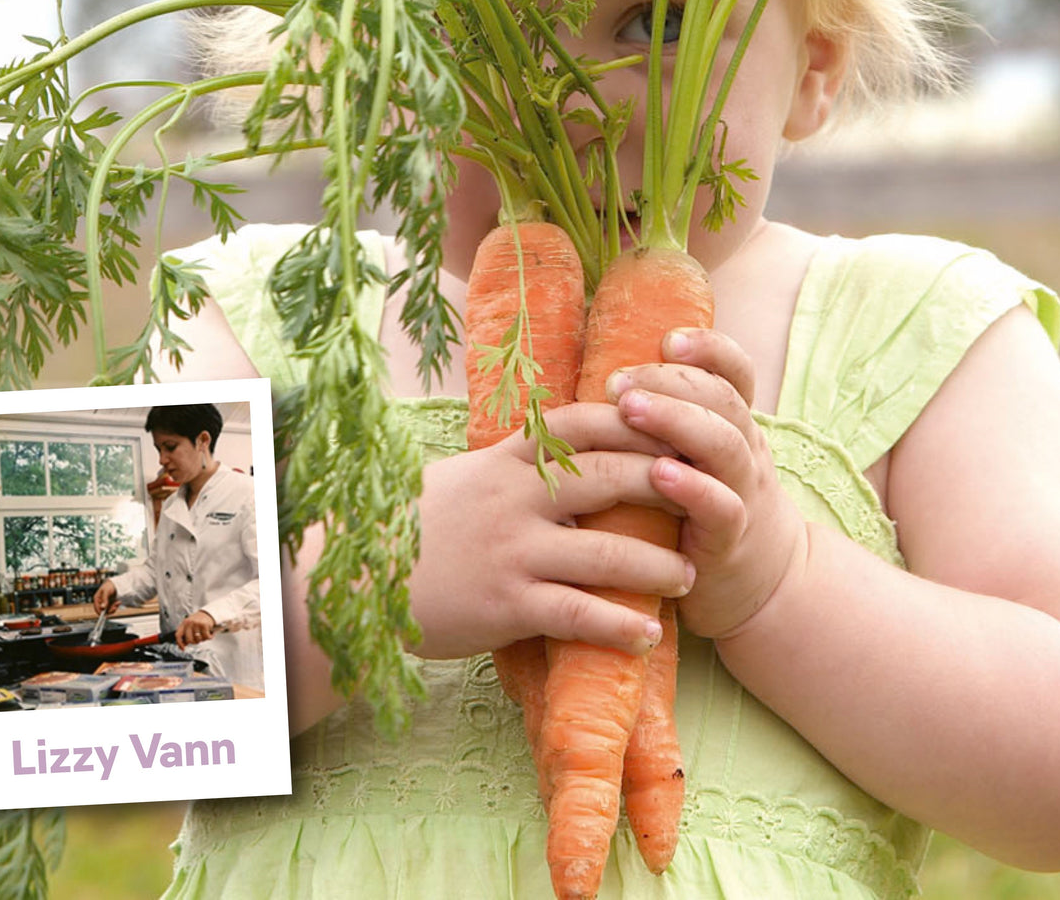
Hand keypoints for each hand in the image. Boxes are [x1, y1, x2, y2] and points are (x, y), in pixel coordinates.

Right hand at [92, 580, 118, 614]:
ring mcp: (105, 603)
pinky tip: (118, 602)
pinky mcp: (109, 604)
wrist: (115, 584)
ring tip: (118, 602)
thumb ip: (105, 599)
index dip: (100, 612)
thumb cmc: (109, 586)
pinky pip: (112, 608)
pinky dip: (116, 606)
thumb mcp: (107, 592)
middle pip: (103, 611)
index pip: (96, 608)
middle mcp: (100, 602)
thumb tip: (102, 608)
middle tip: (115, 607)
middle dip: (109, 610)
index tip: (105, 615)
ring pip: (108, 610)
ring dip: (114, 608)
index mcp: (97, 599)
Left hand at [176, 610, 217, 646]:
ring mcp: (196, 624)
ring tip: (204, 635)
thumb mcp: (189, 625)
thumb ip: (185, 634)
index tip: (183, 648)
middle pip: (189, 640)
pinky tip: (210, 634)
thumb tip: (183, 645)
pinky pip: (206, 637)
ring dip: (202, 640)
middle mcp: (189, 623)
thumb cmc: (198, 621)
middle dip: (194, 642)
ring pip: (198, 639)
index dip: (179, 643)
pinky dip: (209, 637)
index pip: (178, 635)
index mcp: (184, 623)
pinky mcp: (204, 625)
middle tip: (197, 640)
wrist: (208, 613)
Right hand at [406, 402, 696, 659]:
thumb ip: (515, 464)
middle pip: (611, 477)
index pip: (585, 425)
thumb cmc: (410, 527)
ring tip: (688, 575)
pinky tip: (647, 636)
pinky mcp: (505, 604)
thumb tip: (564, 447)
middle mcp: (515, 497)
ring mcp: (512, 550)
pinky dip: (620, 625)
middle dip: (669, 486)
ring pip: (607, 552)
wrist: (351, 577)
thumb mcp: (462, 477)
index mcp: (506, 459)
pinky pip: (577, 613)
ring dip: (658, 565)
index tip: (680, 427)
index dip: (639, 423)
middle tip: (708, 499)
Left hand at [607, 327, 809, 638]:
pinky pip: (721, 507)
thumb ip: (661, 423)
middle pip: (721, 399)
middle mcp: (744, 450)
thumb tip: (594, 377)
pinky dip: (692, 488)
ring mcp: (743, 492)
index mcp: (732, 424)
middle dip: (669, 381)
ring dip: (675, 421)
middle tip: (618, 380)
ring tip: (630, 409)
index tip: (668, 338)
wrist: (757, 584)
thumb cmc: (701, 510)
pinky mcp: (731, 539)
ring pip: (724, 444)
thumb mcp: (694, 458)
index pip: (734, 372)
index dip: (709, 348)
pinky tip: (659, 474)